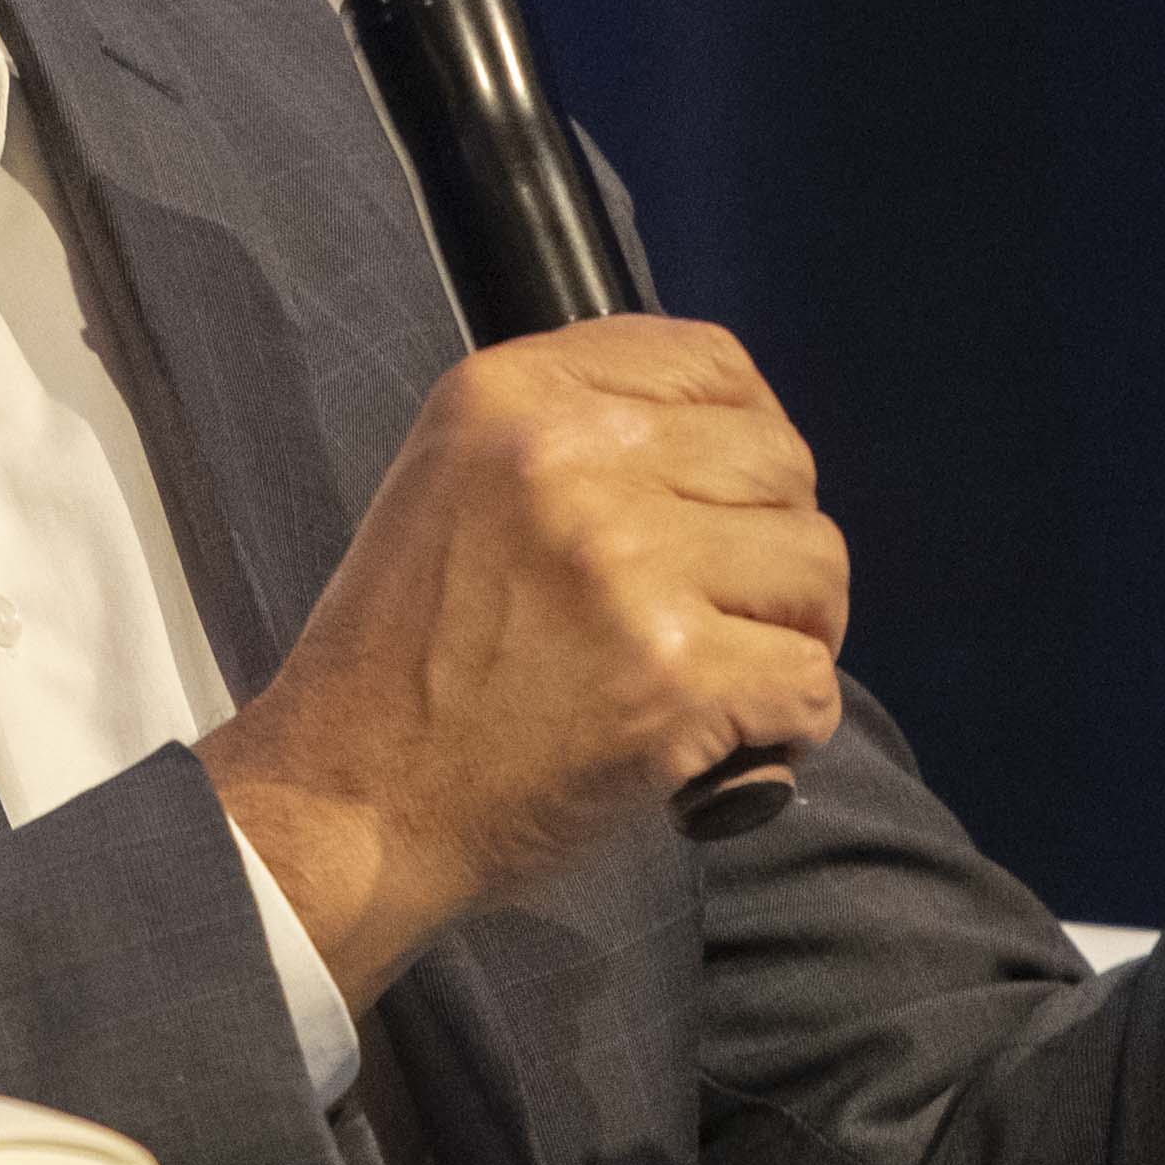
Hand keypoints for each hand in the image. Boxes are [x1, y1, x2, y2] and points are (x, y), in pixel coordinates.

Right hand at [201, 319, 850, 1004]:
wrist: (350, 803)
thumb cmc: (406, 664)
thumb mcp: (455, 483)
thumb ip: (573, 435)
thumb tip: (726, 442)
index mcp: (512, 395)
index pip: (711, 361)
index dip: (750, 434)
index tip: (734, 501)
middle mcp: (571, 459)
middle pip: (779, 460)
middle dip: (778, 542)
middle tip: (734, 609)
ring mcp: (627, 565)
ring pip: (815, 564)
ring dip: (796, 630)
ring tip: (734, 673)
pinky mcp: (672, 676)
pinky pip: (810, 679)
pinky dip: (791, 723)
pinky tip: (735, 740)